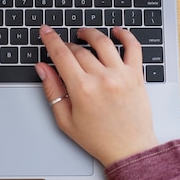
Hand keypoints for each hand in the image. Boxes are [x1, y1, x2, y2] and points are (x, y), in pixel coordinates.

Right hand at [36, 25, 157, 166]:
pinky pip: (133, 47)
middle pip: (79, 49)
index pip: (61, 55)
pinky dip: (125, 35)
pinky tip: (117, 31)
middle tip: (63, 48)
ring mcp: (121, 75)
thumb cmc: (98, 138)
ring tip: (83, 34)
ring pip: (103, 42)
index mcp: (82, 90)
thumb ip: (52, 90)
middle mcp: (102, 78)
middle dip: (67, 45)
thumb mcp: (65, 119)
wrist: (129, 149)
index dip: (51, 39)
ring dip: (90, 34)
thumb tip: (42, 68)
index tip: (46, 30)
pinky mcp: (136, 75)